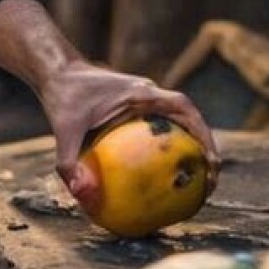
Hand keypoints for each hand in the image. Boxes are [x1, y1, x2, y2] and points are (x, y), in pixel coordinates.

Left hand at [39, 59, 216, 210]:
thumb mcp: (63, 131)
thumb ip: (70, 163)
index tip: (211, 162)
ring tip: (192, 187)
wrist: (57, 72)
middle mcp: (149, 95)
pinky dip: (164, 152)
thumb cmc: (62, 97)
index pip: (184, 109)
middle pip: (190, 120)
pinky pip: (158, 130)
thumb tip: (83, 196)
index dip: (203, 134)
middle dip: (205, 149)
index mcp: (141, 94)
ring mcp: (144, 101)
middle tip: (209, 183)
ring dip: (189, 150)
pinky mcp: (136, 109)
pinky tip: (154, 182)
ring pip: (177, 125)